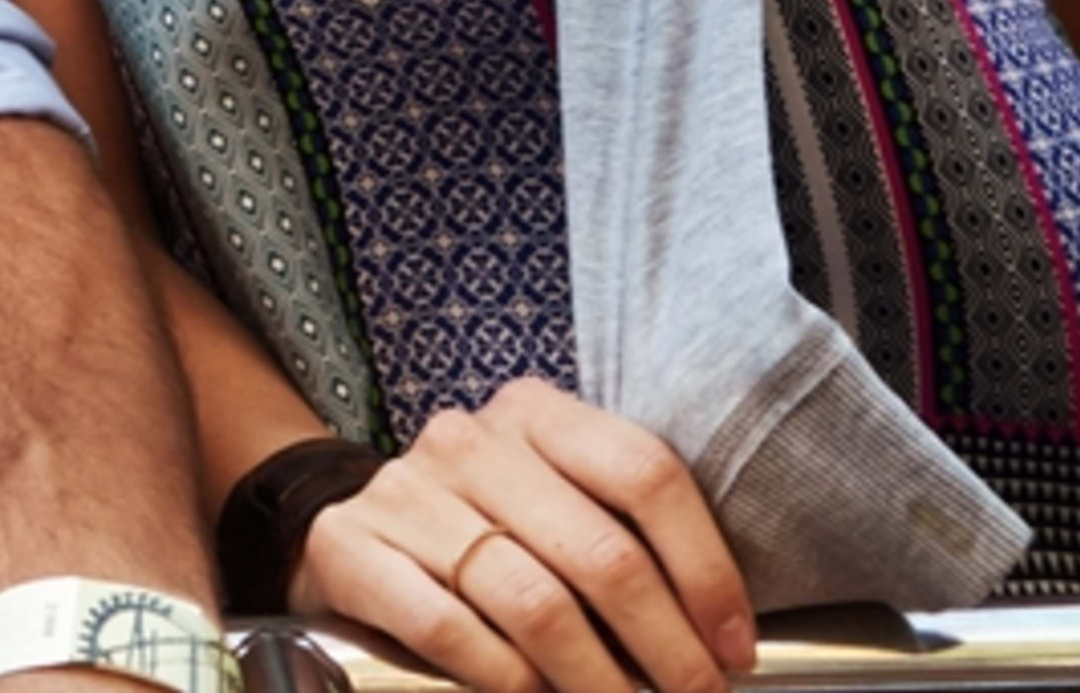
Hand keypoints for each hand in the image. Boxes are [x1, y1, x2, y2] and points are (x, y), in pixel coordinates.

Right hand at [287, 382, 754, 692]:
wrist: (346, 523)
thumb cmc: (480, 526)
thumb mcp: (551, 499)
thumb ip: (620, 533)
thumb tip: (721, 636)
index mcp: (534, 413)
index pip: (644, 474)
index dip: (705, 570)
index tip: (733, 648)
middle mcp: (470, 440)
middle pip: (599, 551)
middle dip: (667, 648)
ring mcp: (407, 492)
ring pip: (533, 602)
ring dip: (597, 680)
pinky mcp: (353, 549)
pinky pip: (452, 630)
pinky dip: (510, 682)